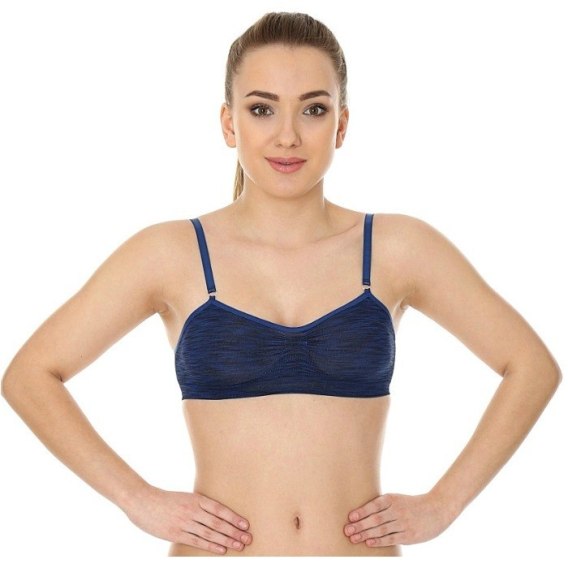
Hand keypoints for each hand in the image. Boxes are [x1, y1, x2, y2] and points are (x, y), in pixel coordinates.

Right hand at [124, 485, 252, 553]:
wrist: (143, 501)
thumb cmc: (166, 500)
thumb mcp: (185, 498)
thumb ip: (199, 505)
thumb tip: (216, 515)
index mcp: (196, 498)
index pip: (220, 509)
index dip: (234, 517)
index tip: (246, 524)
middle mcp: (193, 510)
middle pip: (218, 523)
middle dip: (235, 531)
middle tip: (248, 538)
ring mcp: (184, 522)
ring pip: (210, 533)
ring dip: (226, 540)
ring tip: (239, 545)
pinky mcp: (176, 534)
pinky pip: (197, 541)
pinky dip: (211, 546)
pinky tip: (222, 550)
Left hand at [343, 492, 453, 547]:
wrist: (436, 509)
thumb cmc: (411, 504)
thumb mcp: (397, 499)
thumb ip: (383, 505)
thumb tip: (362, 514)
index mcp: (392, 498)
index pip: (374, 505)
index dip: (361, 511)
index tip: (350, 517)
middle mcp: (397, 510)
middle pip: (375, 519)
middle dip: (360, 525)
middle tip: (347, 530)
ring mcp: (403, 523)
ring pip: (381, 530)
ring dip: (366, 534)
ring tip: (354, 538)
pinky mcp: (409, 535)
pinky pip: (392, 539)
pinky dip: (379, 541)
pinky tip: (369, 543)